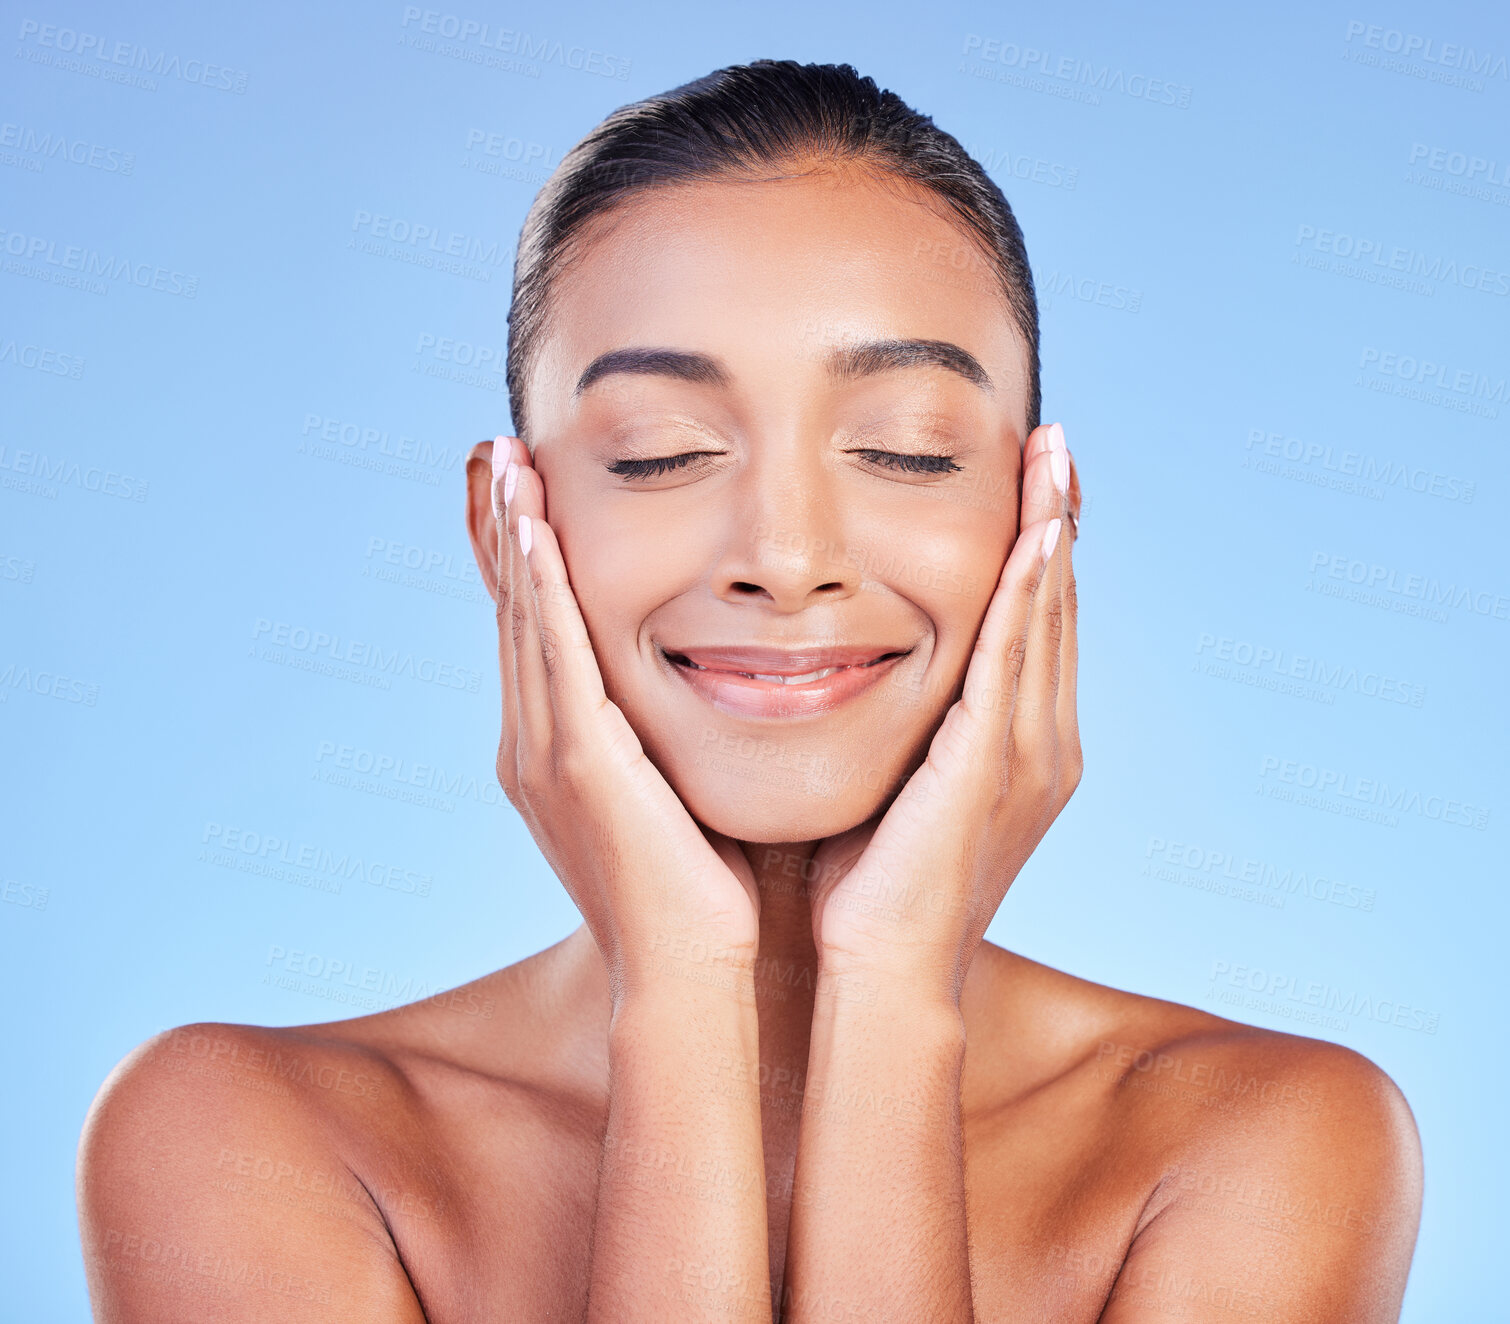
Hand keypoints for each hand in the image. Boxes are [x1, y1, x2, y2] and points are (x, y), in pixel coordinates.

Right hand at [486, 437, 760, 996]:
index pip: (534, 635)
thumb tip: (710, 690)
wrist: (691, 976)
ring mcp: (545, 756)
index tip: (522, 491)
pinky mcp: (577, 764)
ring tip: (505, 459)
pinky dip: (539, 592)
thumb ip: (665, 739)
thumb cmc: (700, 895)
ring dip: (512, 537)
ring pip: (524, 623)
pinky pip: (554, 658)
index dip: (521, 562)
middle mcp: (532, 748)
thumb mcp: (672, 794)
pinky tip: (535, 530)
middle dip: (503, 530)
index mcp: (555, 754)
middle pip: (513, 614)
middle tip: (497, 450)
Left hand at [805, 422, 1081, 997]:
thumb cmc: (873, 889)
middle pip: (1058, 606)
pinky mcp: (993, 761)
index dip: (1039, 550)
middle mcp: (1044, 742)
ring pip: (1049, 616)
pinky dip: (1030, 589)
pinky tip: (1037, 528)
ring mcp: (1028, 753)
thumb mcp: (899, 782)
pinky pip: (1018, 655)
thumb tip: (854, 668)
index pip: (1038, 626)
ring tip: (1053, 452)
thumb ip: (906, 724)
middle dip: (1057, 518)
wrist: (881, 971)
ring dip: (1052, 528)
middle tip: (1054, 439)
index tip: (1031, 479)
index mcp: (1023, 748)